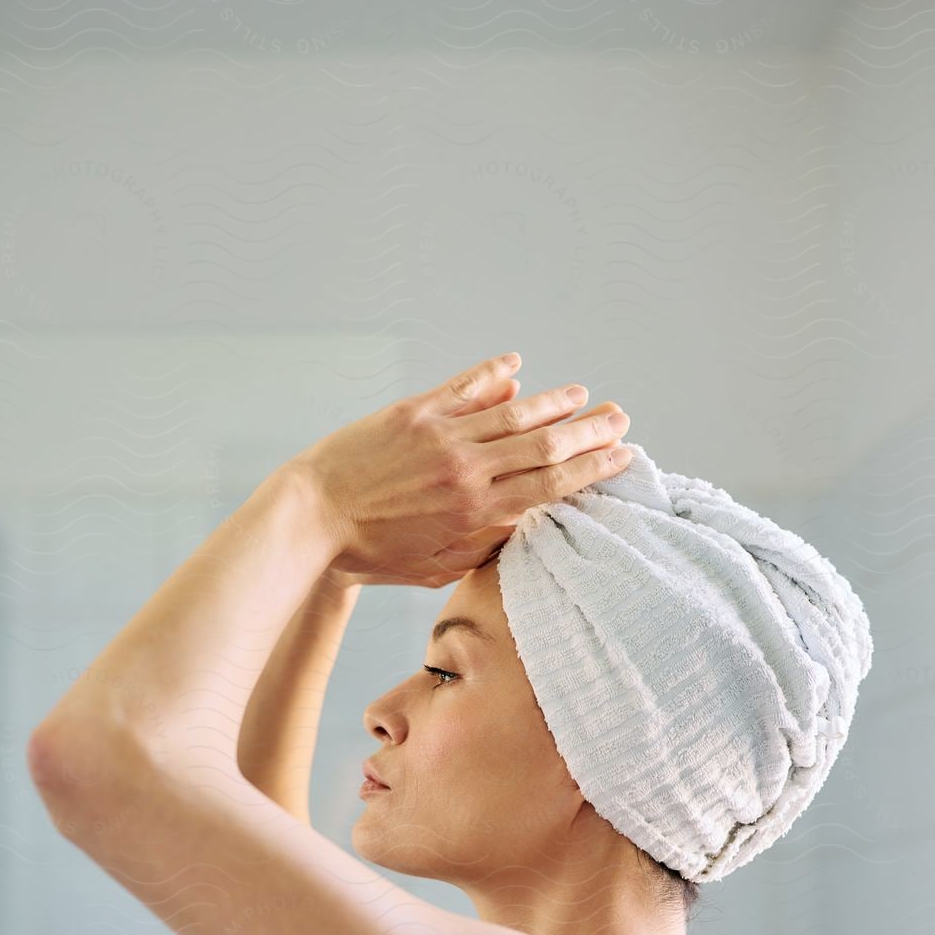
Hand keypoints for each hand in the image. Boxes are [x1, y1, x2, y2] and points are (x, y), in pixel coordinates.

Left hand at [288, 353, 631, 587]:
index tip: (621, 456)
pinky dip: (494, 374)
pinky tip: (516, 366)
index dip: (590, 469)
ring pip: (512, 412)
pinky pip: (464, 387)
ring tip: (582, 395)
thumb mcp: (435, 568)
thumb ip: (483, 545)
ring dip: (553, 402)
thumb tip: (524, 520)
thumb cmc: (372, 553)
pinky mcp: (413, 412)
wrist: (313, 521)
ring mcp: (441, 435)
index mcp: (475, 512)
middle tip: (620, 419)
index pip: (549, 485)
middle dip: (588, 432)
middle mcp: (465, 470)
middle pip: (543, 445)